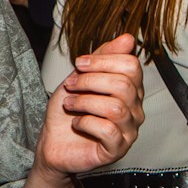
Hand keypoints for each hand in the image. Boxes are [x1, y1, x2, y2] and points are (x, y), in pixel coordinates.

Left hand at [36, 33, 143, 177]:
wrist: (53, 143)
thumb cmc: (68, 111)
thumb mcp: (80, 77)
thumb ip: (102, 57)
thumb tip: (127, 38)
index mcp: (129, 89)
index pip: (131, 65)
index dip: (102, 60)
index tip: (79, 64)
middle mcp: (134, 109)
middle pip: (124, 85)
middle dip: (91, 81)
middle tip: (71, 85)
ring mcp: (128, 130)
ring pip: (116, 108)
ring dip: (85, 102)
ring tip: (69, 104)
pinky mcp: (117, 149)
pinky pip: (108, 130)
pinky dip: (86, 123)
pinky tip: (76, 123)